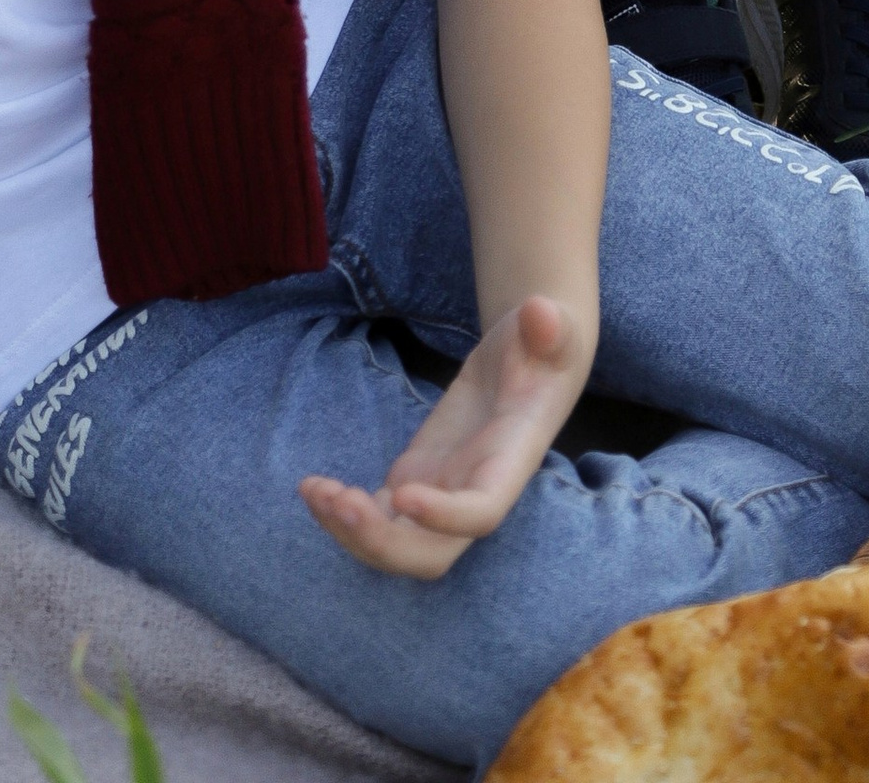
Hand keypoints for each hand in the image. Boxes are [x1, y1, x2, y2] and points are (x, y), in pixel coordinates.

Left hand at [299, 295, 590, 577]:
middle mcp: (472, 494)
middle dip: (382, 542)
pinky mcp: (414, 481)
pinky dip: (341, 516)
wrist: (527, 364)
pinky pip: (376, 518)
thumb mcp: (555, 329)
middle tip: (341, 501)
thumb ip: (551, 326)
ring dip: (352, 533)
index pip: (482, 512)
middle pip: (430, 554)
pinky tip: (313, 488)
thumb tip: (541, 315)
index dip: (444, 517)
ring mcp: (440, 494)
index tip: (403, 493)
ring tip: (314, 492)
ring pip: (395, 546)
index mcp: (510, 464)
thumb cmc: (545, 347)